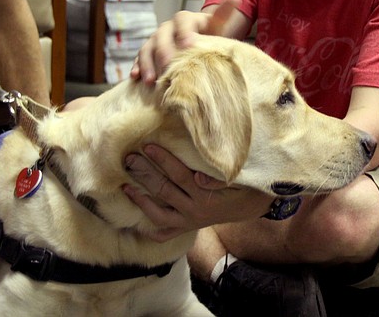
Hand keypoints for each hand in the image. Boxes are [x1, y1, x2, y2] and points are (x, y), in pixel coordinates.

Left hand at [124, 144, 269, 241]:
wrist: (253, 207)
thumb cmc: (246, 186)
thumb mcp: (240, 180)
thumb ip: (219, 178)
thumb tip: (197, 177)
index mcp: (206, 196)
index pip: (180, 175)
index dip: (163, 160)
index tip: (148, 146)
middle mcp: (194, 211)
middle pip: (164, 190)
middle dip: (145, 174)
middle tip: (129, 159)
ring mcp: (188, 221)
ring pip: (159, 213)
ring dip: (140, 200)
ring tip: (125, 186)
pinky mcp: (187, 227)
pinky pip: (165, 233)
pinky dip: (149, 229)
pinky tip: (134, 220)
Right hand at [131, 0, 242, 83]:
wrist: (198, 41)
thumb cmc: (209, 34)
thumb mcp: (218, 24)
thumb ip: (224, 13)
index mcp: (185, 19)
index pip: (182, 22)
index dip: (184, 32)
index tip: (189, 46)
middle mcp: (168, 27)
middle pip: (161, 37)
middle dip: (163, 52)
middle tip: (168, 67)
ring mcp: (156, 39)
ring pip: (147, 48)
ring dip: (147, 63)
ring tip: (150, 80)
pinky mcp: (149, 51)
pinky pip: (140, 58)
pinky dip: (137, 67)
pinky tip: (136, 78)